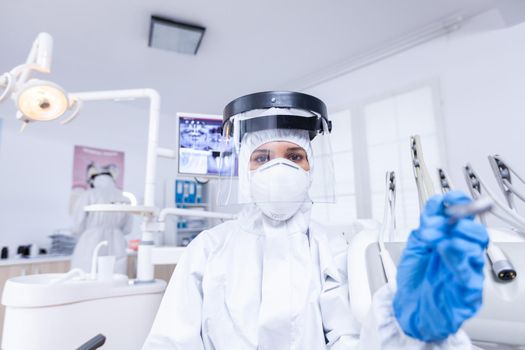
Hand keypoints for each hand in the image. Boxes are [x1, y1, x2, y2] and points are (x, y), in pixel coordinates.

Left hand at [392, 191, 488, 341]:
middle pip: (477, 231)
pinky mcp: (467, 291)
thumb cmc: (414, 281)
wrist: (408, 311)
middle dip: (463, 220)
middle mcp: (462, 255)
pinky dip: (458, 259)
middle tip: (446, 220)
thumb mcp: (415, 246)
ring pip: (476, 249)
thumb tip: (435, 205)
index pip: (464, 218)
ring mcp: (466, 272)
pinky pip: (469, 273)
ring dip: (459, 237)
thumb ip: (425, 226)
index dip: (460, 204)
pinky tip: (445, 251)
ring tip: (441, 238)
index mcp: (452, 241)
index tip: (450, 197)